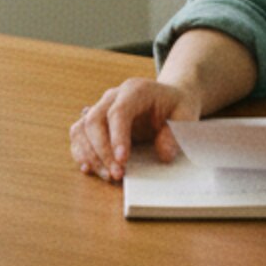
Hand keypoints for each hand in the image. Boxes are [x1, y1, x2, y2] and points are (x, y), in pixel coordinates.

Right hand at [69, 78, 199, 182]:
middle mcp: (112, 97)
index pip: (118, 112)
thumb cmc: (175, 106)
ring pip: (81, 129)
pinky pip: (79, 136)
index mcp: (135, 90)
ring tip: (108, 175)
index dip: (117, 137)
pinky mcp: (95, 122)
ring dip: (90, 155)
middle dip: (102, 151)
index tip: (122, 160)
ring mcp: (101, 108)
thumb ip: (176, 134)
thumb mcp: (186, 115)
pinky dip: (81, 153)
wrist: (167, 98)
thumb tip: (163, 154)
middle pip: (94, 120)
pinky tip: (91, 169)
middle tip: (118, 174)